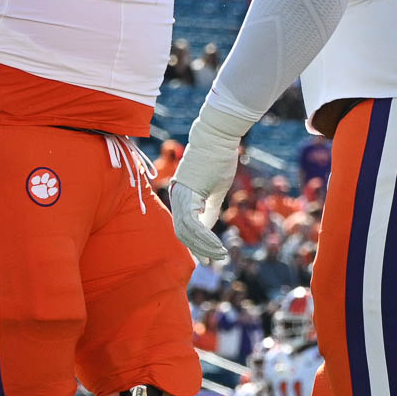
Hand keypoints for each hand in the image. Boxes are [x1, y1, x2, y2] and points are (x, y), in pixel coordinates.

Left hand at [167, 101, 256, 265]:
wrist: (217, 136)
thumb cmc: (218, 158)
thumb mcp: (215, 188)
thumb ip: (209, 208)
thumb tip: (207, 227)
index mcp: (181, 196)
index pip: (183, 228)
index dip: (195, 244)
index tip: (209, 256)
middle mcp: (176, 197)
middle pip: (182, 233)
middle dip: (199, 249)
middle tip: (215, 260)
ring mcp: (180, 195)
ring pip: (186, 231)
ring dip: (204, 246)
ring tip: (220, 254)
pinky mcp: (187, 193)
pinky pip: (192, 223)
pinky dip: (205, 236)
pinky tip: (216, 243)